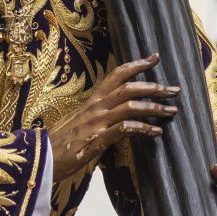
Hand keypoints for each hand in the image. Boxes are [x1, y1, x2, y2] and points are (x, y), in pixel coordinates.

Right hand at [48, 54, 179, 181]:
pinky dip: (143, 129)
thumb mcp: (80, 122)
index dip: (137, 64)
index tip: (155, 58)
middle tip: (174, 90)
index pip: (117, 74)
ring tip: (172, 111)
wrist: (42, 158)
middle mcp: (95, 107)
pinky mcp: (97, 139)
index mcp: (92, 100)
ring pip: (131, 106)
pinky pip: (125, 129)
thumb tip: (116, 114)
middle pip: (129, 87)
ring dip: (154, 107)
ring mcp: (96, 122)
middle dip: (155, 87)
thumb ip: (98, 115)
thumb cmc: (61, 142)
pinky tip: (156, 132)